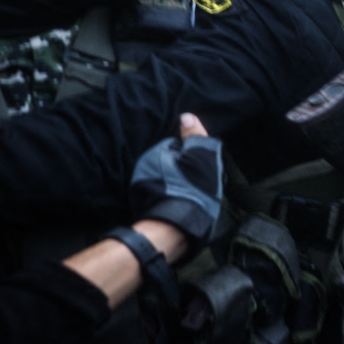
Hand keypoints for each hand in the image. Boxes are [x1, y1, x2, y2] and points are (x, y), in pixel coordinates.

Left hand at [130, 114, 223, 244]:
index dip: (190, 155)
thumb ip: (195, 136)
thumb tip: (186, 116)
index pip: (176, 146)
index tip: (199, 167)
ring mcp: (142, 186)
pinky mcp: (143, 205)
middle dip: (179, 169)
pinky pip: (158, 194)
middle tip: (195, 182)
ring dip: (173, 183)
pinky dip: (167, 197)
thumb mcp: (201, 158)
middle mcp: (145, 167)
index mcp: (158, 153)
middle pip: (168, 162)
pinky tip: (179, 204)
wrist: (175, 227)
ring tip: (188, 195)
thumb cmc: (193, 189)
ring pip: (163, 178)